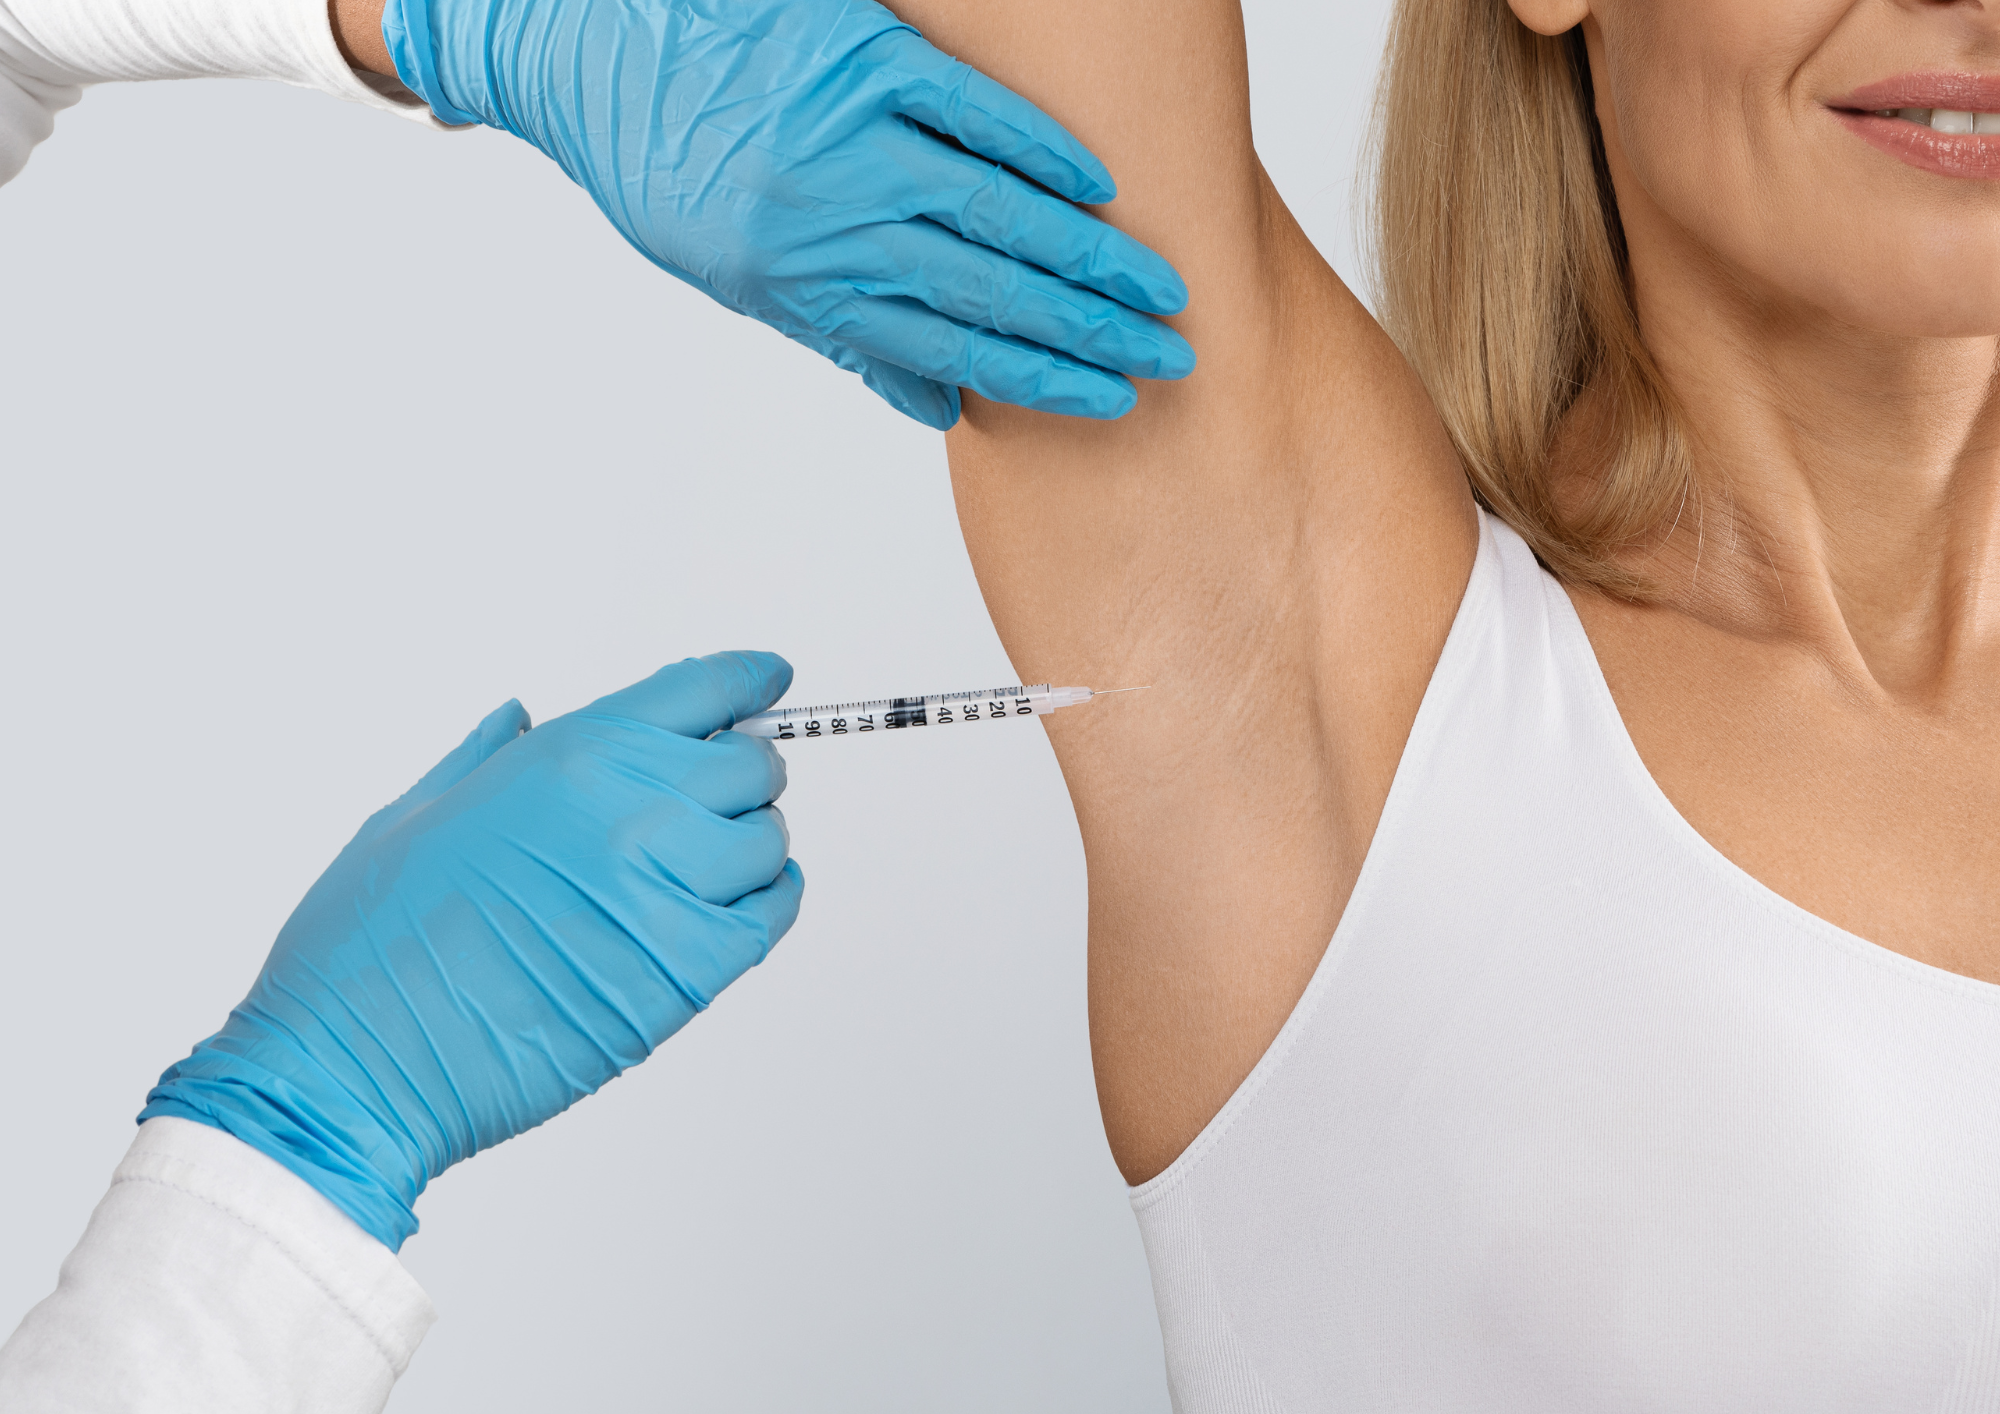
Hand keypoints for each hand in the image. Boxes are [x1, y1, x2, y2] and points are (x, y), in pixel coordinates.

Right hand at [141, 653, 802, 1249]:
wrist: (358, 1062)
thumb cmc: (367, 945)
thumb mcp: (418, 812)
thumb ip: (488, 756)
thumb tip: (524, 719)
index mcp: (568, 756)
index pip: (701, 689)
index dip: (745, 681)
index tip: (766, 679)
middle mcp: (628, 810)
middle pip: (747, 764)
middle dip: (740, 772)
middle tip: (717, 795)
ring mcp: (663, 893)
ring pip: (766, 841)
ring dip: (749, 844)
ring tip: (706, 864)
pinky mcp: (685, 975)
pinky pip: (772, 916)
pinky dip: (768, 902)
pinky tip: (734, 905)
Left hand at [374, 0, 1193, 426]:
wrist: (588, 60)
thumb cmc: (667, 176)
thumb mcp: (743, 283)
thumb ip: (847, 335)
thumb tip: (940, 405)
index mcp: (811, 288)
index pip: (955, 351)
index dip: (1043, 381)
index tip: (1110, 399)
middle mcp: (836, 223)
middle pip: (992, 291)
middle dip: (1090, 333)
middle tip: (1170, 356)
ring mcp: (850, 138)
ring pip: (993, 210)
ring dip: (1085, 257)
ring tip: (1155, 288)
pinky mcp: (858, 58)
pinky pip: (966, 109)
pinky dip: (1035, 145)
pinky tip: (1095, 183)